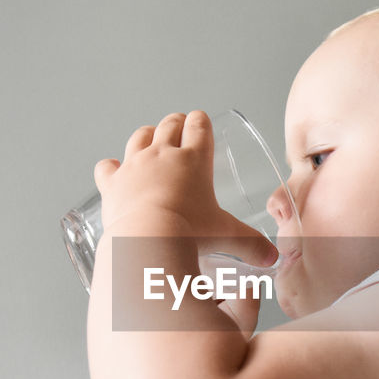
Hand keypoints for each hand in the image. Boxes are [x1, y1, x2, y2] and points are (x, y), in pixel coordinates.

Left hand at [93, 111, 277, 266]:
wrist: (146, 241)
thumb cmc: (188, 234)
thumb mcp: (226, 236)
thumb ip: (251, 245)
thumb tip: (271, 258)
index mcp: (195, 159)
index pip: (199, 125)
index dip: (200, 121)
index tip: (200, 121)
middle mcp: (163, 154)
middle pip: (169, 124)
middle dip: (176, 123)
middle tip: (180, 127)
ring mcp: (134, 165)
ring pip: (140, 136)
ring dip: (147, 135)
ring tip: (150, 139)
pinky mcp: (112, 182)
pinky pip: (107, 166)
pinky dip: (111, 167)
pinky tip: (114, 171)